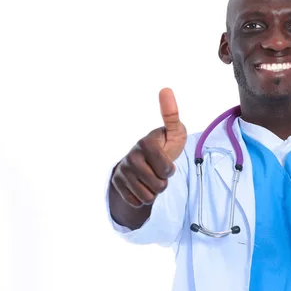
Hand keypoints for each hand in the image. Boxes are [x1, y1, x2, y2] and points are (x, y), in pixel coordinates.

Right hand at [111, 88, 186, 207]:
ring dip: (154, 192)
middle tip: (159, 173)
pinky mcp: (116, 183)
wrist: (145, 163)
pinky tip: (141, 186)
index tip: (168, 163)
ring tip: (151, 179)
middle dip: (163, 183)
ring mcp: (123, 170)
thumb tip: (166, 89)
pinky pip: (136, 202)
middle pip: (158, 185)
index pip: (165, 169)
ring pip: (147, 196)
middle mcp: (131, 155)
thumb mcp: (174, 133)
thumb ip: (172, 115)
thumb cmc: (164, 147)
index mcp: (145, 142)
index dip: (170, 170)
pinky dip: (142, 199)